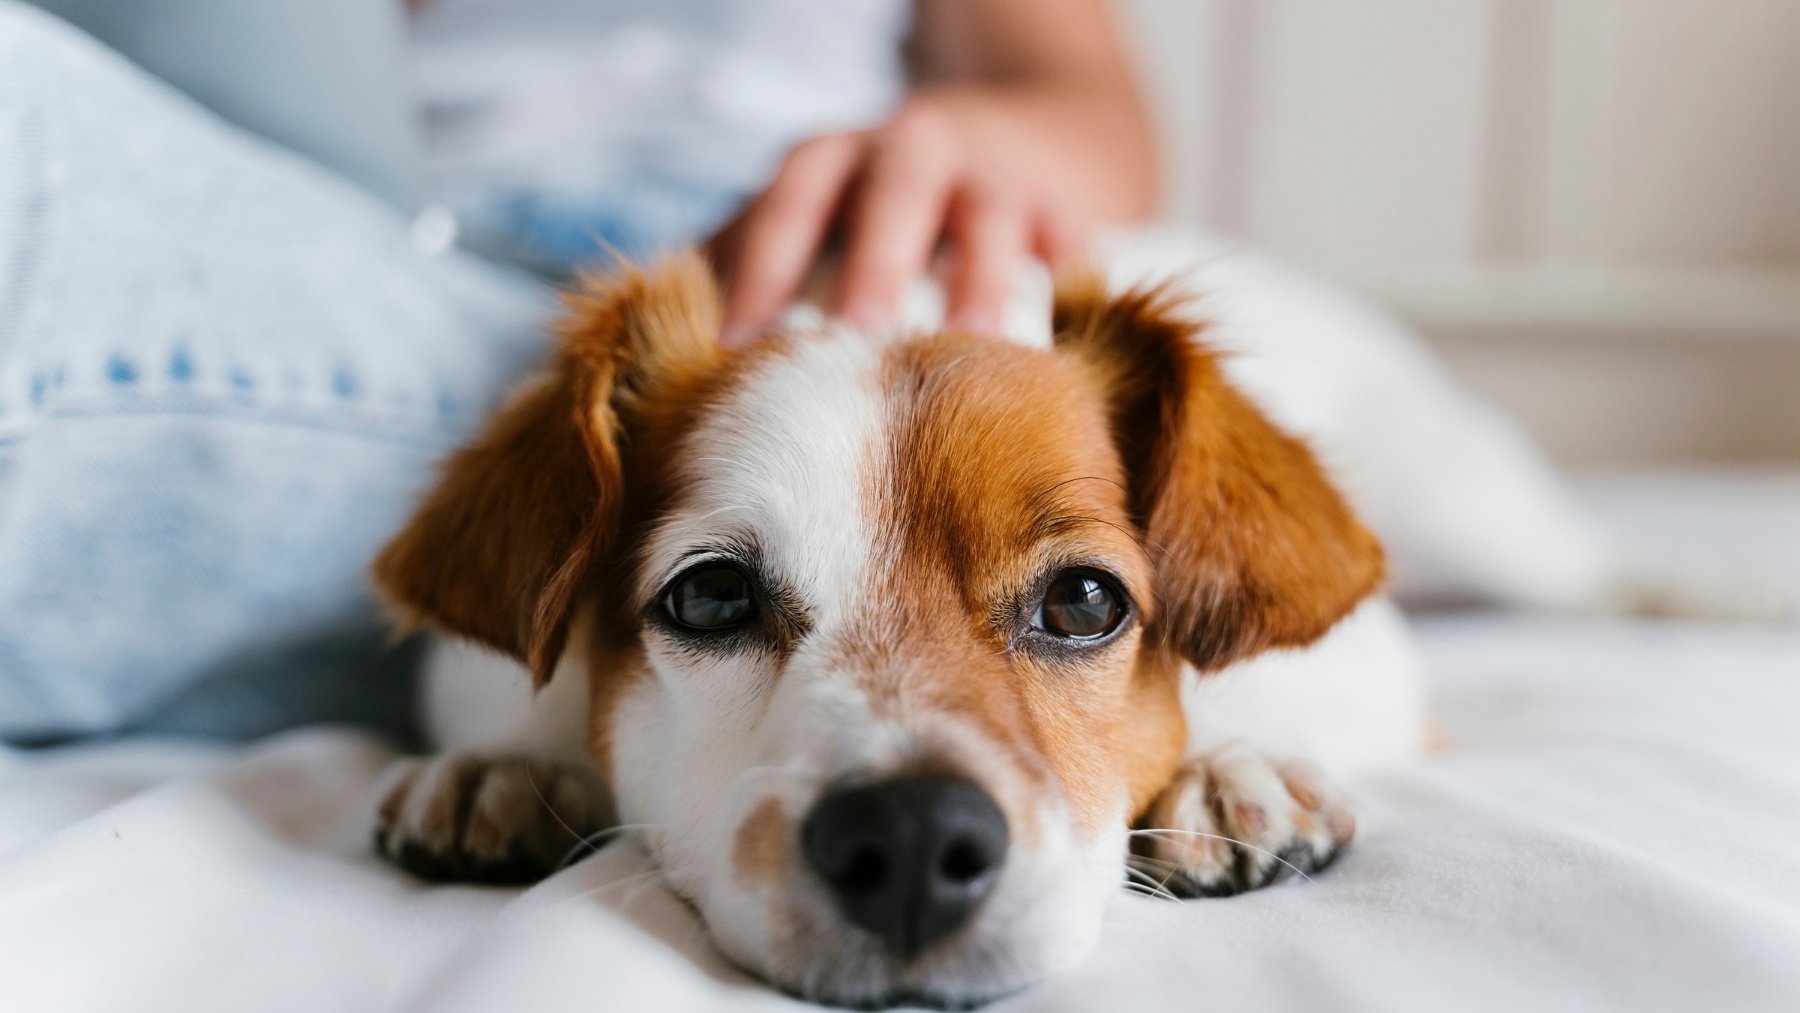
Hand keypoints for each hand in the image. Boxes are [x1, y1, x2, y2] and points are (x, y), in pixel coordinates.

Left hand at [709, 89, 1100, 346]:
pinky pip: (1068, 245)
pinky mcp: (1062, 206)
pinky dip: (1066, 286)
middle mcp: (914, 151)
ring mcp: (995, 176)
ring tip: (973, 348)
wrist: (1015, 143)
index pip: (789, 204)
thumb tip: (662, 362)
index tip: (737, 346)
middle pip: (892, 197)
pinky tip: (1061, 345)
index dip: (762, 270)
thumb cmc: (875, 211)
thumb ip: (747, 269)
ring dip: (980, 281)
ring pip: (989, 220)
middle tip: (858, 339)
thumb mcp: (809, 218)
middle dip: (874, 265)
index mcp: (834, 159)